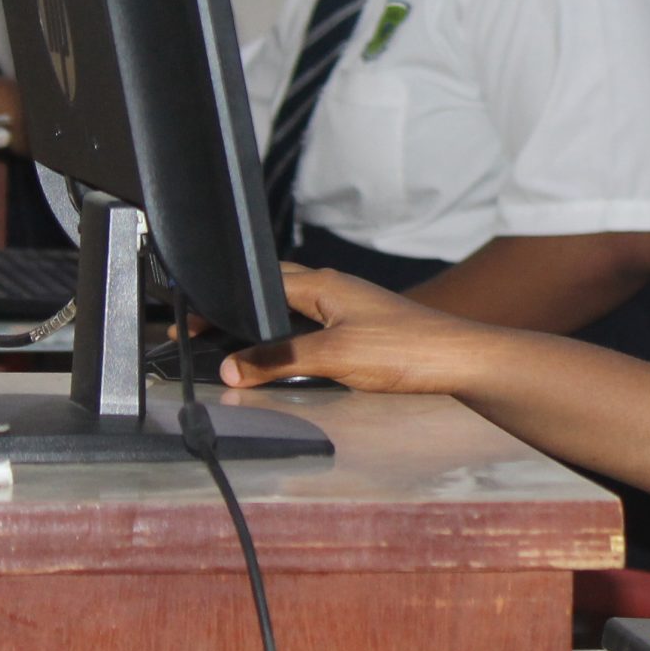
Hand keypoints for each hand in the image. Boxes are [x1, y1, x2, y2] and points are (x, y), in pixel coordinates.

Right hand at [221, 265, 508, 395]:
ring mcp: (348, 309)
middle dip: (235, 312)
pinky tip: (279, 361)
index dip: (222, 302)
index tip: (190, 320)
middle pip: (271, 294)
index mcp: (322, 284)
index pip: (258, 284)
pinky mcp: (360, 330)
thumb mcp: (333, 357)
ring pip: (290, 312)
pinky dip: (284, 342)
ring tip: (228, 349)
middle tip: (201, 335)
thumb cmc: (405, 349)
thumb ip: (280, 360)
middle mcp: (333, 289)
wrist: (459, 359)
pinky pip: (308, 329)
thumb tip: (232, 367)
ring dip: (260, 328)